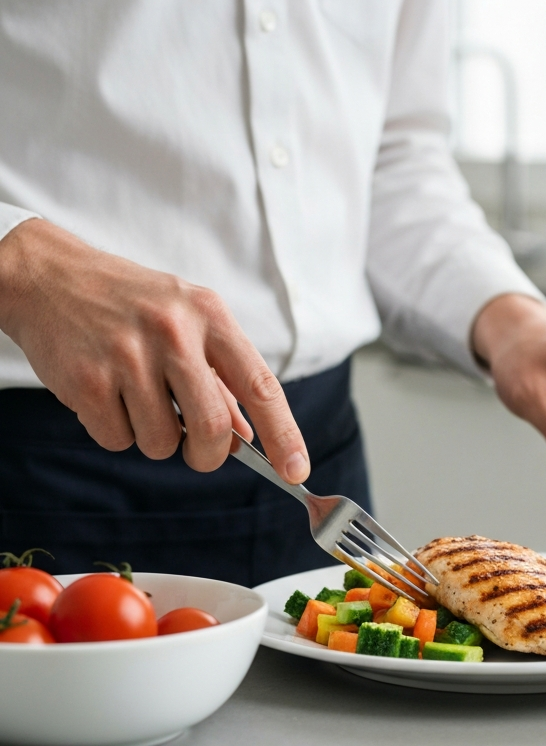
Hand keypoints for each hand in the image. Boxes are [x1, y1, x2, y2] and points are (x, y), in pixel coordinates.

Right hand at [0, 218, 309, 480]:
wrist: (48, 275)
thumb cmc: (131, 305)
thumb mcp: (187, 323)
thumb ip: (220, 378)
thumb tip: (246, 437)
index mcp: (209, 315)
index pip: (261, 386)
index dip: (284, 435)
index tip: (297, 470)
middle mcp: (173, 332)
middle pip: (212, 428)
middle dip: (208, 455)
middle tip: (198, 451)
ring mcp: (128, 355)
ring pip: (162, 442)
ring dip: (154, 438)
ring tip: (136, 398)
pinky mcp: (87, 379)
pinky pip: (118, 439)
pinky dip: (116, 431)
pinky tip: (106, 394)